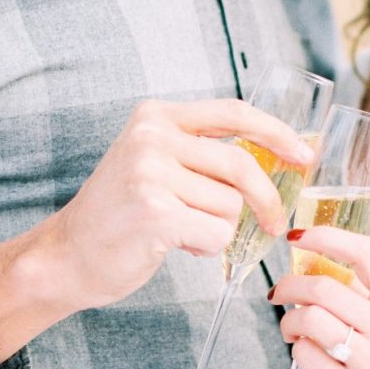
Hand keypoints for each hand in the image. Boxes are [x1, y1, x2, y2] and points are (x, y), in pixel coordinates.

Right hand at [0, 98, 315, 358]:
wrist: (65, 256)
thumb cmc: (119, 215)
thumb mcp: (154, 164)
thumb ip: (201, 154)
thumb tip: (276, 158)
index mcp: (156, 116)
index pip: (233, 112)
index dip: (275, 133)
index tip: (304, 154)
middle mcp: (152, 137)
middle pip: (241, 165)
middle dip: (266, 200)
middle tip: (272, 224)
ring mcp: (151, 173)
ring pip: (230, 206)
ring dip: (219, 229)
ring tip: (182, 232)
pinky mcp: (156, 212)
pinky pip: (216, 233)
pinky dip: (206, 247)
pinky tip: (177, 246)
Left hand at [269, 226, 369, 368]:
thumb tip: (320, 266)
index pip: (367, 254)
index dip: (328, 237)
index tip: (299, 237)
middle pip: (324, 287)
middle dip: (290, 284)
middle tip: (279, 291)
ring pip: (309, 319)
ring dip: (290, 320)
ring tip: (293, 328)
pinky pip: (306, 356)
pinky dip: (298, 349)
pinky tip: (308, 353)